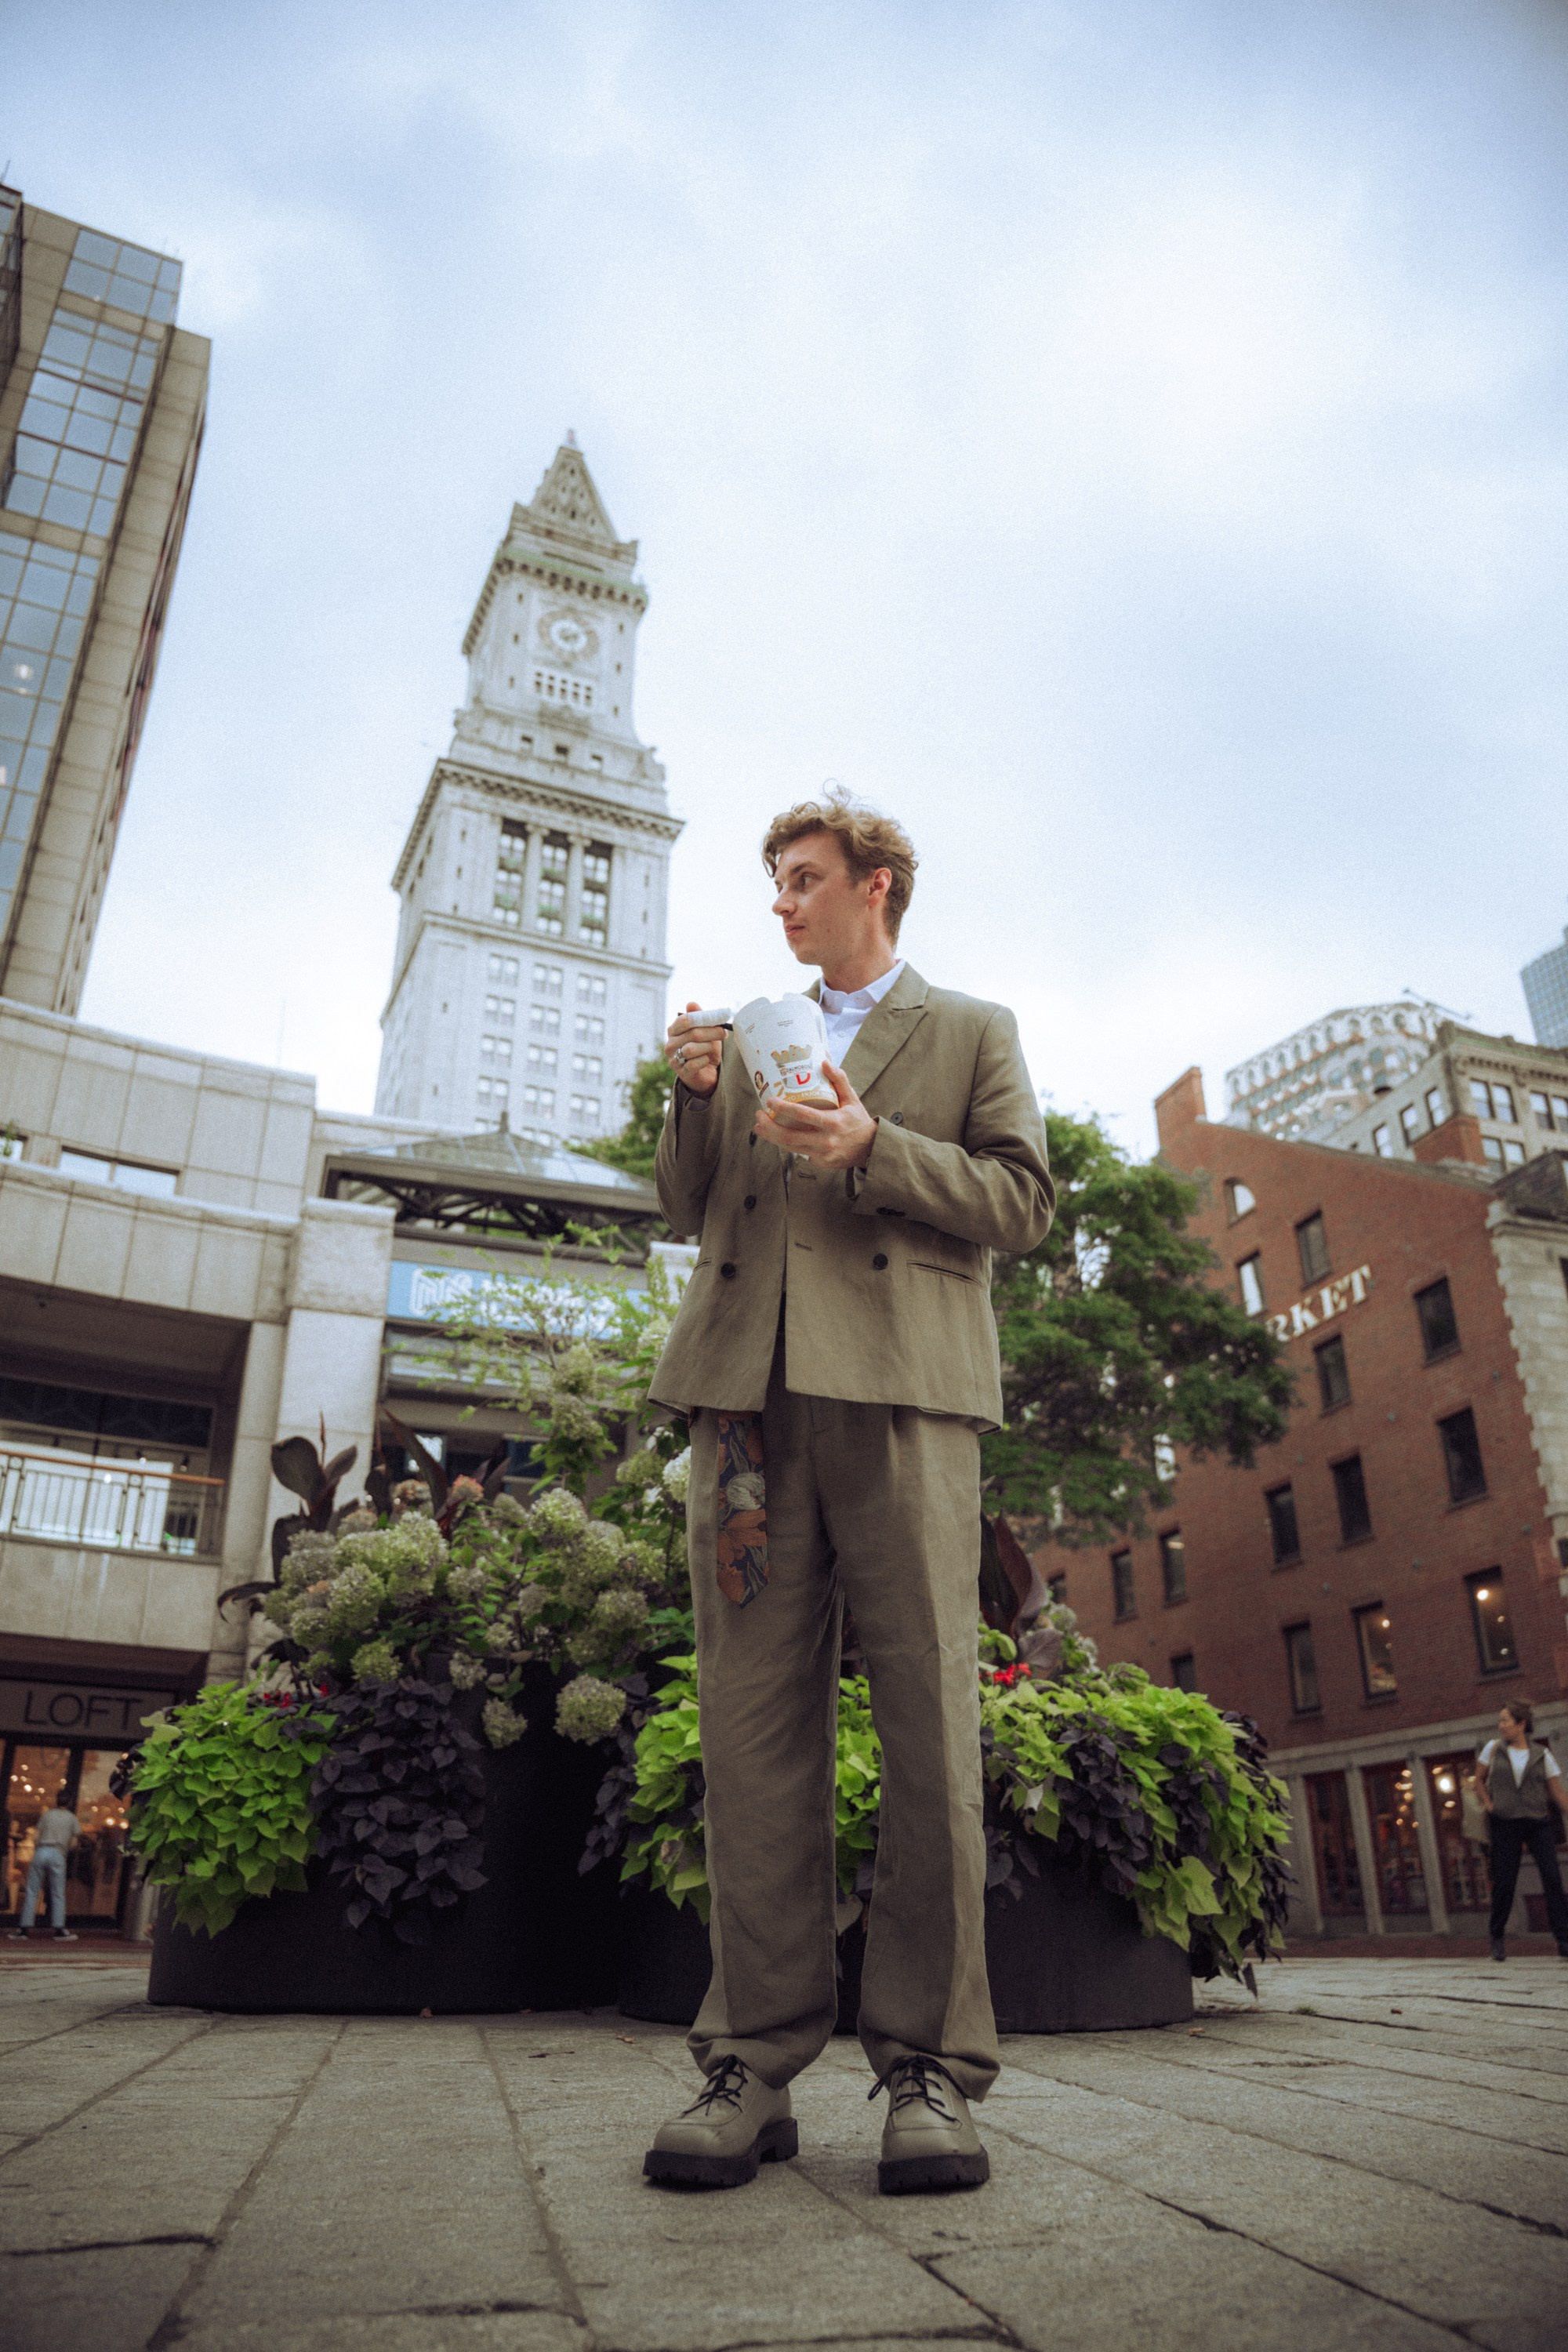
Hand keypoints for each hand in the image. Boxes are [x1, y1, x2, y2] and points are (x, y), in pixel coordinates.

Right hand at [665, 1002, 725, 1097]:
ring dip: (707, 1047)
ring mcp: (674, 1059)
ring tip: (711, 1048)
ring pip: (691, 1049)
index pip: (685, 1020)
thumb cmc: (705, 1048)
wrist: (707, 1071)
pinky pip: (694, 1064)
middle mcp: (670, 1044)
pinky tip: (706, 1060)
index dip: (704, 1018)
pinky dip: (704, 1061)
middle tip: (723, 1033)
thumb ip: (699, 1017)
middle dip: (712, 1033)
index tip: (719, 1018)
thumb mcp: (704, 1030)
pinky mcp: (682, 1073)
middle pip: (693, 1033)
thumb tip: (691, 1003)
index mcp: (674, 1030)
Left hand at [753, 1060, 876, 1168]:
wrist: (871, 1149)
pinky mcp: (820, 1163)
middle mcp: (826, 1140)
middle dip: (769, 1126)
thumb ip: (839, 1080)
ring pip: (790, 1147)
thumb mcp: (852, 1099)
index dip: (783, 1108)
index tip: (770, 1101)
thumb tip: (825, 1062)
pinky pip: (799, 1152)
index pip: (803, 1115)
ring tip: (760, 1126)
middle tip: (758, 1115)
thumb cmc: (858, 1121)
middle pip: (789, 1136)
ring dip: (771, 1137)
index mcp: (833, 1122)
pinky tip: (777, 1135)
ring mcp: (822, 1154)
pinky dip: (786, 1143)